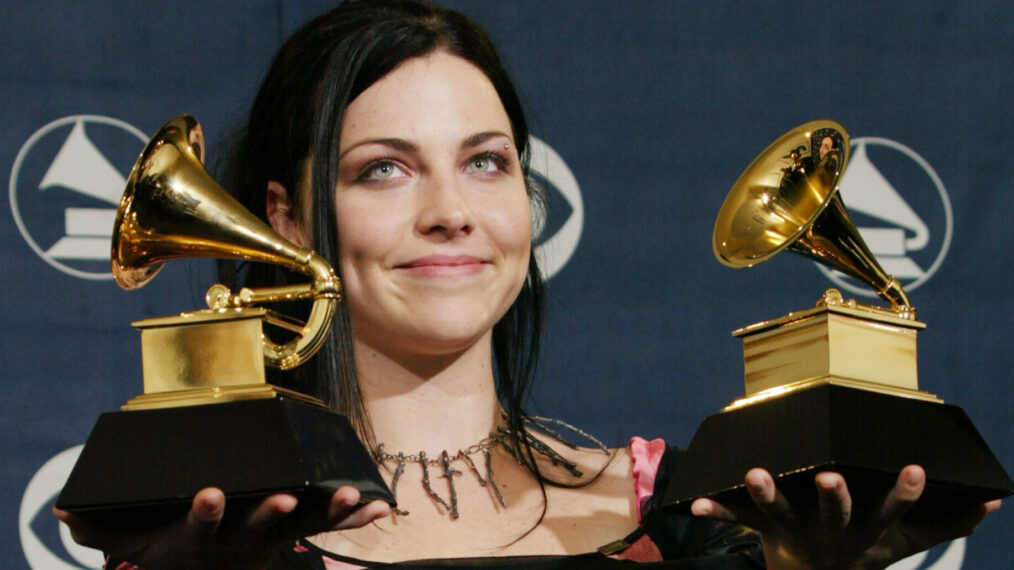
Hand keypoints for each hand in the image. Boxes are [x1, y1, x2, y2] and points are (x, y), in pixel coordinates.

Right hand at [53, 486, 390, 569]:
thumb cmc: (170, 552)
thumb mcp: (134, 545)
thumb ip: (102, 530)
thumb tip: (63, 514)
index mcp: (205, 536)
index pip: (204, 522)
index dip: (206, 511)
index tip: (209, 495)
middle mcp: (241, 540)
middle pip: (259, 527)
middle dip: (270, 513)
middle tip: (282, 499)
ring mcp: (272, 540)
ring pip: (303, 526)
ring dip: (328, 513)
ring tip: (353, 498)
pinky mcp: (295, 537)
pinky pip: (328, 529)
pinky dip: (354, 520)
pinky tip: (381, 508)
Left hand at [690, 466, 1000, 569]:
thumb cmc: (864, 550)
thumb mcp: (906, 543)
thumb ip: (948, 523)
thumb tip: (993, 501)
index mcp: (868, 529)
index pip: (892, 510)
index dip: (905, 492)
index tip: (915, 468)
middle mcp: (832, 530)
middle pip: (835, 512)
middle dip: (834, 495)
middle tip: (829, 475)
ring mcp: (796, 531)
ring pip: (779, 512)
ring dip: (766, 493)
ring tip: (755, 473)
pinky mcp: (764, 530)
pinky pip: (737, 521)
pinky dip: (716, 512)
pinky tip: (693, 505)